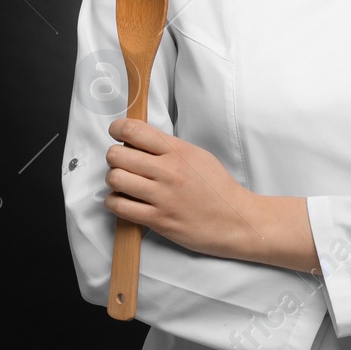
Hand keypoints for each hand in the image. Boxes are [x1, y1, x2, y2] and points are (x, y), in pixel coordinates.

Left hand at [105, 118, 263, 260]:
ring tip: (123, 182)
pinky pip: (120, 207)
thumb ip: (169, 148)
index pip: (135, 131)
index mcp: (179, 151)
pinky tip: (124, 200)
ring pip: (115, 179)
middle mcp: (168, 172)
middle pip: (118, 155)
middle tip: (122, 162)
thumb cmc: (218, 188)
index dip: (118, 128)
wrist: (236, 220)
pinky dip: (115, 202)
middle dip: (114, 156)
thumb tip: (139, 141)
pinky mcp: (158, 220)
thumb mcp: (198, 156)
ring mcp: (162, 197)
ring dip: (114, 179)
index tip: (116, 132)